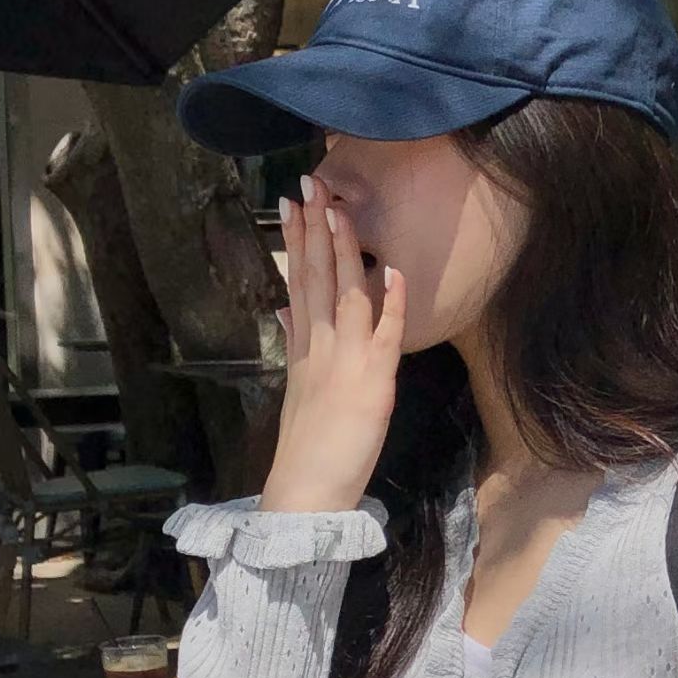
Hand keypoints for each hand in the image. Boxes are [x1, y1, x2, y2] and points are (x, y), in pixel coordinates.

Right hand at [259, 176, 405, 514]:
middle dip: (313, 228)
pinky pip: (383, 336)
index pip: (299, 281)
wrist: (305, 492)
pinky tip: (391, 270)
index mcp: (304, 347)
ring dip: (343, 249)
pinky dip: (389, 302)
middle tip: (309, 184)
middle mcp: (321, 346)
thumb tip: (285, 312)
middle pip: (316, 277)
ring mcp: (345, 361)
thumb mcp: (298, 389)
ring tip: (339, 208)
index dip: (298, 241)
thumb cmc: (308, 448)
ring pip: (344, 294)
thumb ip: (295, 345)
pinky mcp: (371, 384)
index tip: (293, 204)